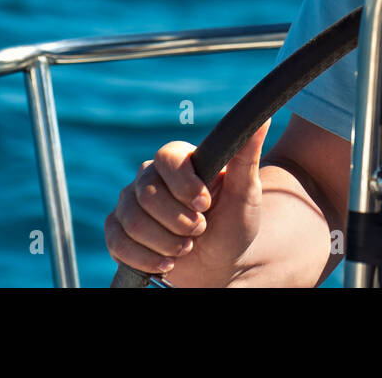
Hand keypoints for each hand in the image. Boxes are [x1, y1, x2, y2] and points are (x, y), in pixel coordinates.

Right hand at [104, 119, 270, 286]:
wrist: (220, 262)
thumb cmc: (234, 222)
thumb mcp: (246, 191)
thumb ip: (248, 155)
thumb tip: (264, 118)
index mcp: (180, 159)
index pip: (166, 157)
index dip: (184, 184)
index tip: (205, 204)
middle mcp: (149, 176)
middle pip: (147, 194)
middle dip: (179, 221)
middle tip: (200, 230)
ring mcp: (129, 203)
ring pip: (133, 221)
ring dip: (166, 243)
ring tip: (187, 247)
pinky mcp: (118, 231)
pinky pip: (117, 242)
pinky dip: (145, 258)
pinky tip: (166, 263)